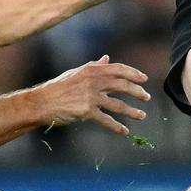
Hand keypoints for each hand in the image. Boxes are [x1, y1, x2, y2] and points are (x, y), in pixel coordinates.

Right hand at [34, 56, 149, 134]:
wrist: (43, 102)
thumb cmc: (59, 86)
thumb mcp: (77, 72)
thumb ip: (94, 66)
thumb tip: (106, 59)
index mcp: (92, 70)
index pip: (118, 69)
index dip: (133, 73)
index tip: (144, 79)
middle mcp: (93, 81)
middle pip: (122, 85)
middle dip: (137, 92)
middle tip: (147, 97)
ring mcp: (91, 97)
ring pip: (118, 104)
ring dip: (132, 111)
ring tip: (142, 116)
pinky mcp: (87, 111)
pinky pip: (106, 120)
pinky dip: (117, 127)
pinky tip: (125, 131)